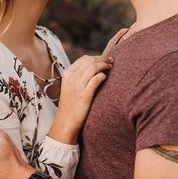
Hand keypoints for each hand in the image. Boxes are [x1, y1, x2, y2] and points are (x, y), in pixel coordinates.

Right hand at [48, 28, 126, 142]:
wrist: (66, 121)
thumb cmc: (71, 104)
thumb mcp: (70, 87)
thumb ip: (78, 76)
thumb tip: (93, 68)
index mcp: (68, 73)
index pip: (84, 59)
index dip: (96, 57)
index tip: (104, 59)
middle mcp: (72, 77)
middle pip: (90, 61)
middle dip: (102, 59)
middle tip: (111, 61)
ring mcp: (77, 86)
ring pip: (93, 67)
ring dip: (104, 65)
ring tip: (111, 67)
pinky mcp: (84, 95)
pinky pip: (96, 79)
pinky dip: (102, 76)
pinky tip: (106, 77)